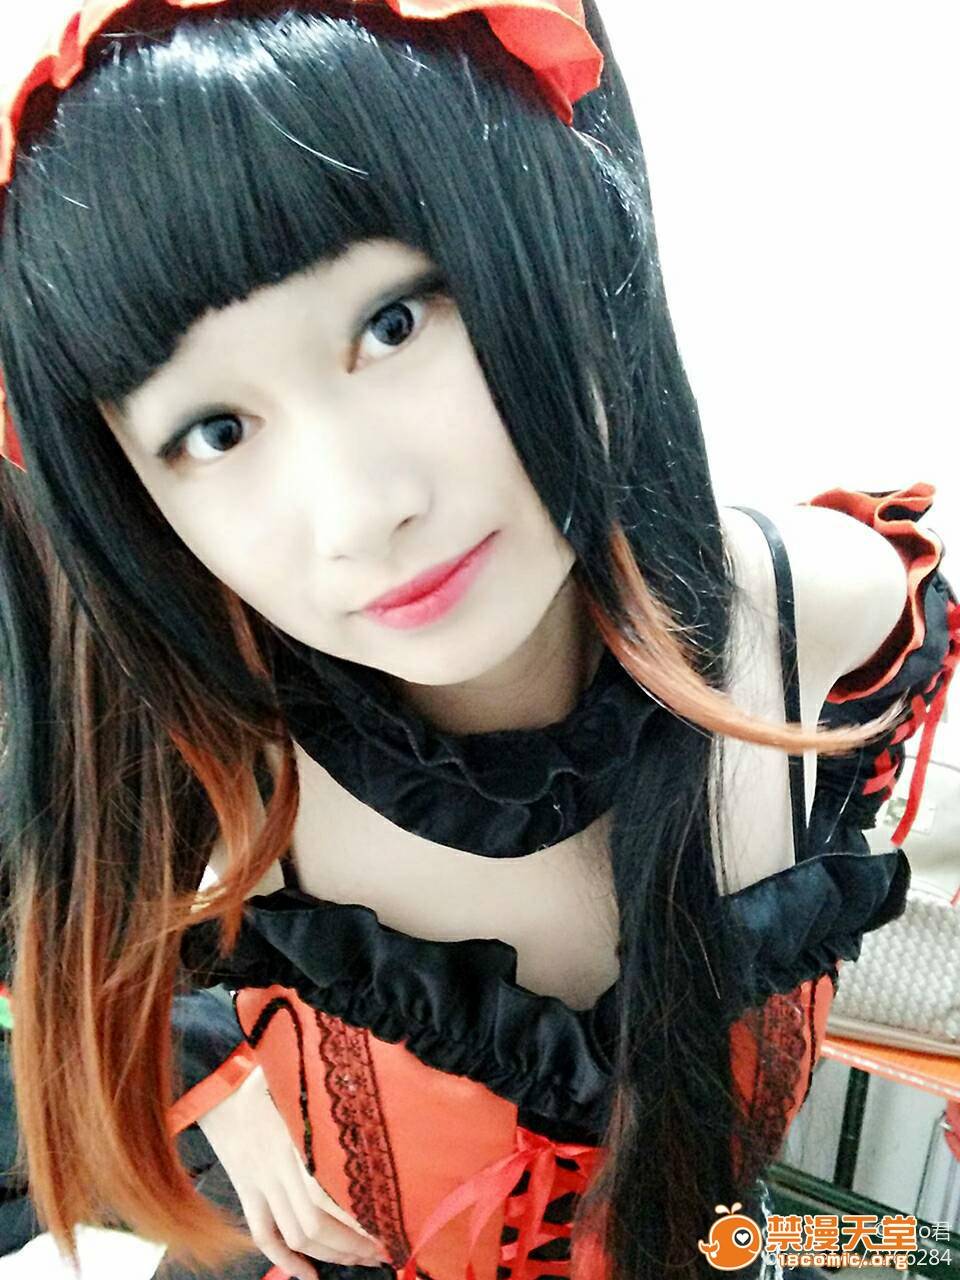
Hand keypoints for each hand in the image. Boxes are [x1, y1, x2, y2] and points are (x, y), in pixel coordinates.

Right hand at [197, 1064, 388, 1278]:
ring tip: (359, 1259)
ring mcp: (259, 1183)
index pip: (328, 1193)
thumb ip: (332, 1096)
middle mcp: (276, 1166)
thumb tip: (372, 1095)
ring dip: (329, 1254)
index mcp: (293, 1137)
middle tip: (382, 1248)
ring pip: (294, 1234)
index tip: (388, 1221)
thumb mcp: (302, 1081)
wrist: (220, 1083)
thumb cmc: (271, 1074)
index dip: (356, 1216)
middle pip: (315, 1222)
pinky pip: (263, 1235)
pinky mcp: (247, 1191)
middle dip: (352, 1243)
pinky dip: (285, 1261)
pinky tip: (309, 1275)